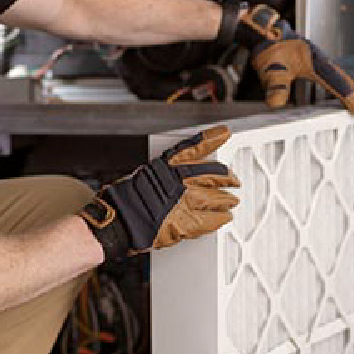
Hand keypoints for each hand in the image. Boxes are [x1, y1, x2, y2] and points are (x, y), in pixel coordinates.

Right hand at [80, 126, 239, 259]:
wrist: (119, 221)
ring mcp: (186, 201)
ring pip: (217, 198)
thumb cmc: (125, 200)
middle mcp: (180, 180)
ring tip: (231, 202)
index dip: (213, 138)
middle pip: (214, 174)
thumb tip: (177, 178)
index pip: (196, 146)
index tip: (224, 133)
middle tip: (234, 180)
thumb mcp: (145, 175)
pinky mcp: (188, 221)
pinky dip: (220, 219)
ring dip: (227, 200)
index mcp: (168, 165)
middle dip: (228, 177)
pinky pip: (212, 219)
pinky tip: (225, 218)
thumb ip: (165, 176)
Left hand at [231, 5, 353, 114]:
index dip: (347, 96)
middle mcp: (322, 61)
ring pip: (347, 77)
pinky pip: (340, 76)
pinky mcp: (319, 64)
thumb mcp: (269, 69)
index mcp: (313, 61)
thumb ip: (275, 85)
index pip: (335, 81)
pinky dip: (352, 85)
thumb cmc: (269, 51)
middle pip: (348, 79)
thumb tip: (275, 103)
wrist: (266, 35)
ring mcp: (322, 62)